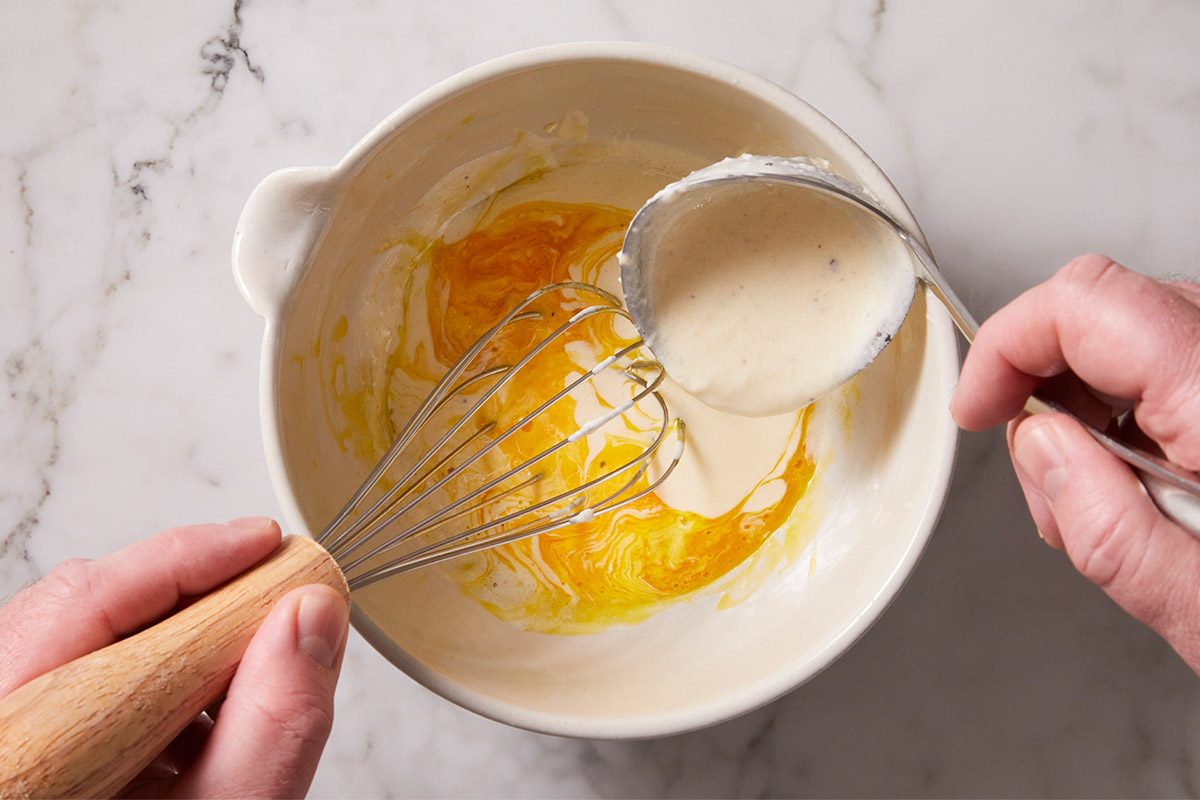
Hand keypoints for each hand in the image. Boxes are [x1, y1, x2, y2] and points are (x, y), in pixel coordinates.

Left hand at [0, 518, 348, 797]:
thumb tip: (313, 618)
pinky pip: (78, 686)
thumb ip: (271, 729)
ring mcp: (8, 742)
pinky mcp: (28, 751)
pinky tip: (200, 719)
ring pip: (81, 648)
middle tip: (278, 602)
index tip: (272, 548)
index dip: (192, 561)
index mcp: (20, 754)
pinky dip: (153, 688)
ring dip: (177, 647)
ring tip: (248, 679)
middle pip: (80, 615)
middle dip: (193, 597)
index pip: (89, 608)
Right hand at [951, 254, 1199, 670]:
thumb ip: (1105, 527)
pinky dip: (1143, 416)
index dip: (1009, 344)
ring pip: (1144, 335)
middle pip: (1111, 307)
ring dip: (1096, 407)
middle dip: (1048, 383)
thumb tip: (1040, 447)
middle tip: (1047, 471)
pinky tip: (1154, 484)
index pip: (1088, 302)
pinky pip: (1181, 368)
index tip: (982, 405)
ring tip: (1113, 500)